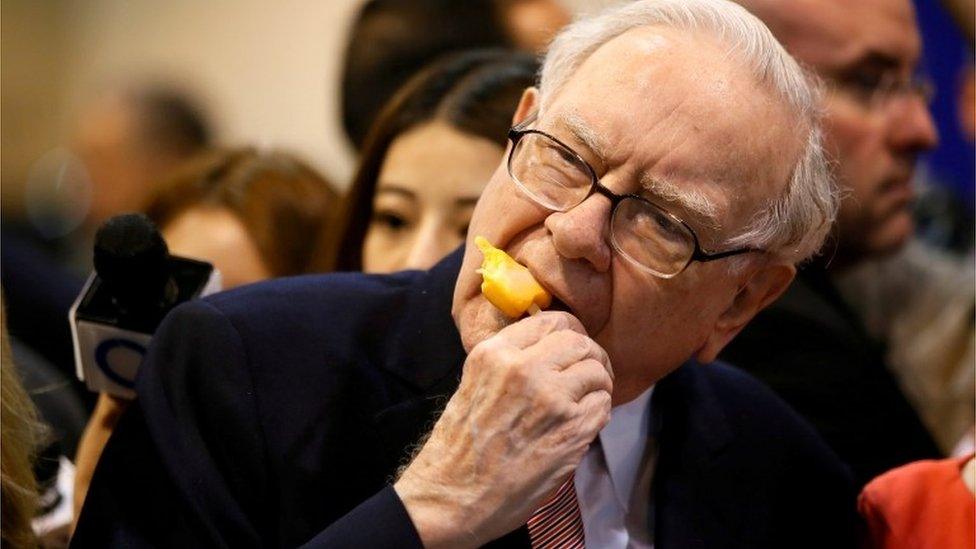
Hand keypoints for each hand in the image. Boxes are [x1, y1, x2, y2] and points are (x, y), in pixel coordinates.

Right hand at [394, 311, 612, 547]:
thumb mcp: (473, 384)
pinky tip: (584, 422)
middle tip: (590, 372)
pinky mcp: (571, 430)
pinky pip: (602, 405)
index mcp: (495, 354)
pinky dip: (599, 411)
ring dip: (598, 384)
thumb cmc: (459, 447)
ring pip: (596, 371)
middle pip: (578, 342)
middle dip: (589, 355)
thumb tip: (547, 349)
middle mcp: (524, 368)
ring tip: (589, 398)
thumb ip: (508, 361)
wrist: (454, 496)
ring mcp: (551, 398)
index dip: (569, 333)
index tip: (572, 348)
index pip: (550, 321)